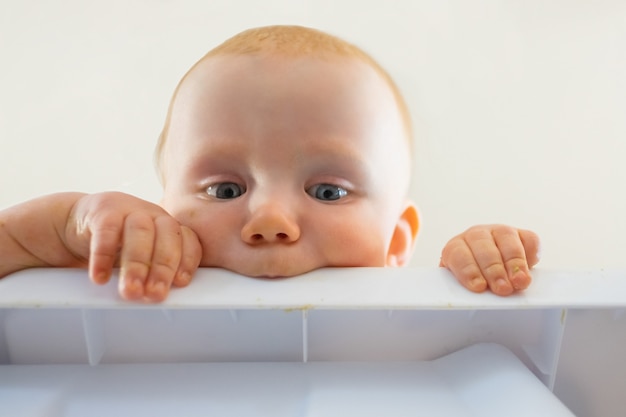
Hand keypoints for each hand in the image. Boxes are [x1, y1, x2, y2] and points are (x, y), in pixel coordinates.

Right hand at [67, 192, 201, 301]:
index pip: (188, 240)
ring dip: (137, 265)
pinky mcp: (103, 211)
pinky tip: (101, 277)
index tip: (181, 282)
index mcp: (169, 227)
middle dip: (163, 268)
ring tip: (131, 290)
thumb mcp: (141, 255)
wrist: (80, 219)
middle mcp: (154, 216)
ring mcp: (130, 210)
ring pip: (140, 232)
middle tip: (155, 294)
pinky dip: (103, 256)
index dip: (188, 261)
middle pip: (167, 237)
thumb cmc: (117, 241)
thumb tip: (159, 299)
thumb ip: (154, 273)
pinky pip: (106, 231)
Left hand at [439, 225, 539, 295]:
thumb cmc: (474, 282)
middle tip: (503, 288)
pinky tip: (530, 268)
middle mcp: (476, 236)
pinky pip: (529, 239)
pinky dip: (531, 254)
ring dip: (514, 263)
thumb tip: (477, 299)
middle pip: (484, 248)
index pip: (458, 255)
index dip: (468, 271)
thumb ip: (466, 291)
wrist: (489, 271)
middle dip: (494, 270)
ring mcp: (499, 233)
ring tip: (520, 281)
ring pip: (506, 239)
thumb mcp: (465, 287)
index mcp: (456, 247)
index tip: (478, 287)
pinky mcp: (521, 235)